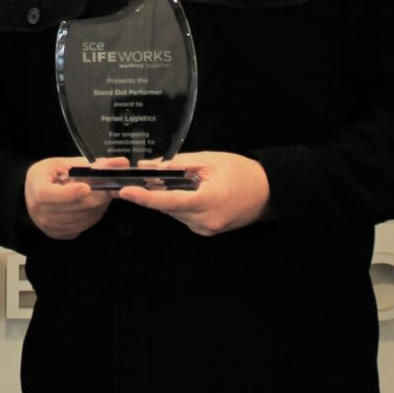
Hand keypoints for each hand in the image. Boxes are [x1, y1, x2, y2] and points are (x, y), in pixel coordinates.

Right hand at [25, 157, 121, 239]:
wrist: (32, 195)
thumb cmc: (45, 177)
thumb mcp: (56, 163)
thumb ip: (78, 165)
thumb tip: (103, 166)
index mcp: (36, 187)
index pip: (47, 195)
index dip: (69, 193)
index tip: (87, 187)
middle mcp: (38, 211)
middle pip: (71, 209)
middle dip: (93, 199)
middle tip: (106, 189)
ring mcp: (48, 225)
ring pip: (80, 220)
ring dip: (96, 208)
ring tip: (101, 196)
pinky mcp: (57, 234)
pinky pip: (81, 227)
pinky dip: (92, 217)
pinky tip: (93, 206)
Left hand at [117, 151, 269, 237]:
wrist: (268, 192)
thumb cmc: (242, 172)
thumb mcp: (209, 161)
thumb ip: (178, 164)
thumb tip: (149, 167)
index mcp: (207, 202)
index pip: (168, 201)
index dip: (144, 197)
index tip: (125, 192)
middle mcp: (204, 221)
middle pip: (168, 207)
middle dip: (156, 192)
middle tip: (145, 177)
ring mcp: (206, 229)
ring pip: (174, 213)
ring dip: (169, 198)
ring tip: (177, 181)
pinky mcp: (206, 231)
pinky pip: (184, 217)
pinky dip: (180, 204)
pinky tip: (188, 192)